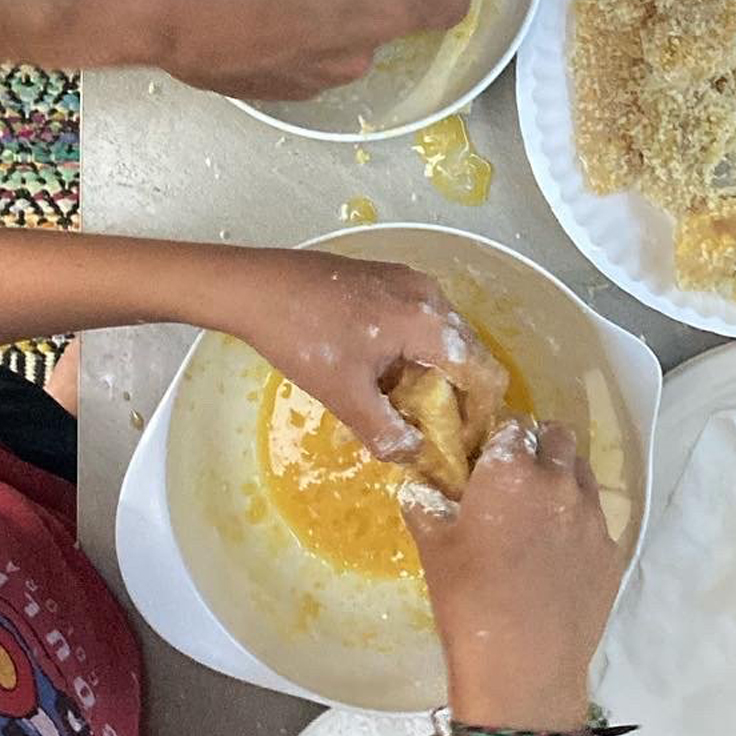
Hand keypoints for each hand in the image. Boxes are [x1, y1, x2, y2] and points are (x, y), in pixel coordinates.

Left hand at [221, 251, 506, 462]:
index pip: (482, 372)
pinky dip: (411, 352)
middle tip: (433, 434)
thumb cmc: (301, 337)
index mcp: (426, 320)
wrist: (254, 287)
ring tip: (404, 410)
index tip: (463, 444)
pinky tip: (382, 376)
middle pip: (465, 354)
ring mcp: (406, 281)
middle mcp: (428, 294)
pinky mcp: (385, 279)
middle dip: (456, 397)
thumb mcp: (344, 396)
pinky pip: (417, 322)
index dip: (478, 414)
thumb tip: (415, 457)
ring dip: (431, 375)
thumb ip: (386, 433)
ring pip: (440, 338)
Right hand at [406, 422, 627, 725]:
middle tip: (517, 476)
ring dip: (562, 479)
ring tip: (539, 511)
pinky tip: (558, 552)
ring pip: (583, 474)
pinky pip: (596, 519)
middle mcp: (558, 482)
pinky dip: (578, 521)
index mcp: (510, 471)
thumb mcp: (434, 547)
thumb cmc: (468, 600)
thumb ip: (425, 503)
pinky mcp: (612, 551)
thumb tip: (421, 484)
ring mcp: (592, 517)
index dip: (500, 438)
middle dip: (539, 446)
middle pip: (558, 438)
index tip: (488, 456)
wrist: (524, 666)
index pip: (513, 427)